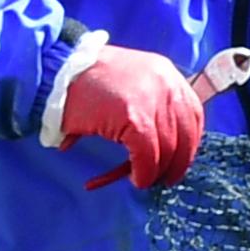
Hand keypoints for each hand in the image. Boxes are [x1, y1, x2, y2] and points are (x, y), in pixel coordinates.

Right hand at [48, 43, 209, 190]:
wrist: (56, 71)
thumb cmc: (87, 82)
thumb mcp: (130, 82)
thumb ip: (152, 104)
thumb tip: (166, 144)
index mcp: (166, 74)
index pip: (193, 115)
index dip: (189, 142)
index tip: (178, 159)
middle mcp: (166, 84)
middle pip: (185, 135)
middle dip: (177, 163)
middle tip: (162, 179)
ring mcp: (152, 100)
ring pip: (167, 149)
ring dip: (156, 172)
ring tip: (142, 179)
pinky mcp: (135, 117)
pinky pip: (148, 155)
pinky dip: (143, 172)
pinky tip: (134, 178)